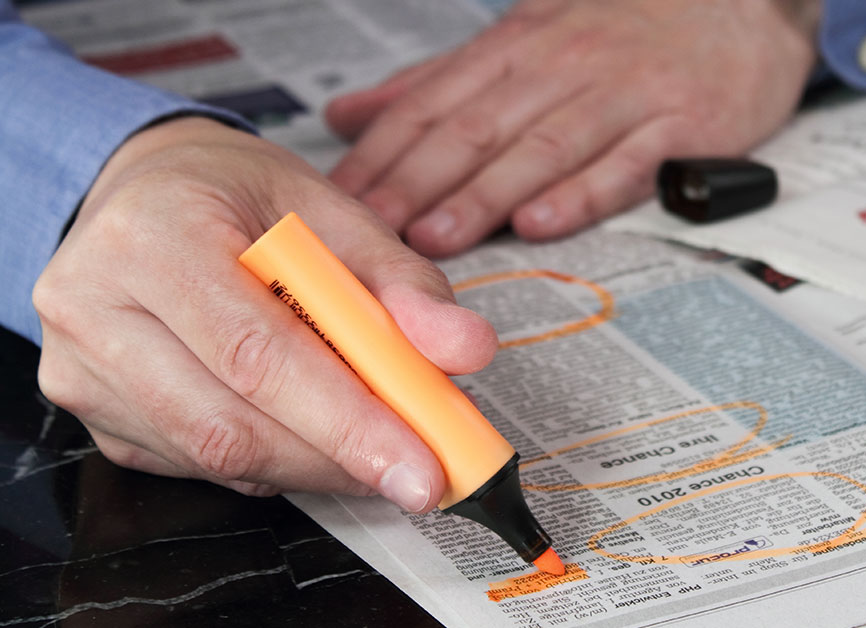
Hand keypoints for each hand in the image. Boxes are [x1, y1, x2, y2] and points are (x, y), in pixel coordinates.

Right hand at [33, 118, 497, 510]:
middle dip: (341, 458)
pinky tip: (307, 433)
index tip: (421, 467)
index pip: (258, 353)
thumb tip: (465, 350)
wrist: (144, 189)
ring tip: (374, 446)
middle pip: (230, 422)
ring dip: (313, 466)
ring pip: (213, 456)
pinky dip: (270, 460)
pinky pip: (193, 463)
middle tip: (418, 472)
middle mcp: (92, 302)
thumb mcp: (329, 210)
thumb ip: (402, 282)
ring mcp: (78, 364)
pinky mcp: (89, 409)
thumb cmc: (236, 195)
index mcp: (154, 233)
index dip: (347, 422)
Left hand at [326, 0, 819, 256]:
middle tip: (371, 229)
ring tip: (435, 236)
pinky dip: (582, 195)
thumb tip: (352, 114)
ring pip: (541, 147)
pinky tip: (543, 224)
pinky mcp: (679, 124)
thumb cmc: (627, 27)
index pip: (433, 101)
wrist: (740, 3)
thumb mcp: (525, 34)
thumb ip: (440, 81)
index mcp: (519, 45)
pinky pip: (625, 163)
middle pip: (477, 127)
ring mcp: (623, 93)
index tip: (338, 198)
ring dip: (483, 195)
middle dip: (416, 181)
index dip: (381, 152)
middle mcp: (564, 65)